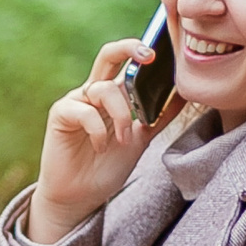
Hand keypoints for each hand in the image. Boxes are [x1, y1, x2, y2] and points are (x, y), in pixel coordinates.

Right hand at [27, 37, 163, 243]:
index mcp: (113, 94)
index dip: (143, 51)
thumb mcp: (141, 139)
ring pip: (104, 90)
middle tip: (149, 56)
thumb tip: (185, 95)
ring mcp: (76, 101)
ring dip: (121, 116)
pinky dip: (99, 130)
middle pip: (108, 54)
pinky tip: (100, 147)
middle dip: (129, 48)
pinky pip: (84, 111)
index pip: (127, 62)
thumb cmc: (106, 168)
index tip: (165, 53)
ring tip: (123, 140)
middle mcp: (93, 92)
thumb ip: (159, 116)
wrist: (81, 197)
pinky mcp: (60, 114)